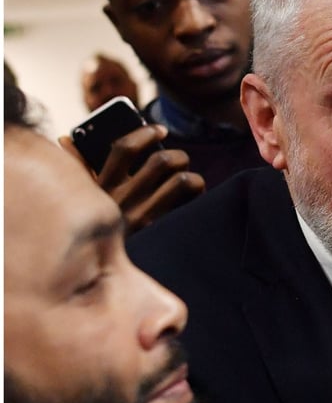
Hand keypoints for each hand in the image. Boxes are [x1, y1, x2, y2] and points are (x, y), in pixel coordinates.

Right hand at [59, 125, 203, 231]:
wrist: (99, 273)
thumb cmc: (94, 226)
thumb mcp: (83, 197)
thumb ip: (77, 168)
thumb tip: (65, 140)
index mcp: (102, 187)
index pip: (124, 149)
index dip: (145, 133)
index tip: (159, 129)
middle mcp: (123, 201)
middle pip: (161, 161)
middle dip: (177, 156)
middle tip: (179, 161)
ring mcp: (145, 217)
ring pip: (182, 181)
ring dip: (191, 175)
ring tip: (189, 179)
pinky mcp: (161, 231)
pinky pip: (189, 204)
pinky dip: (196, 194)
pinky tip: (193, 196)